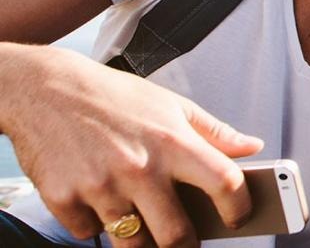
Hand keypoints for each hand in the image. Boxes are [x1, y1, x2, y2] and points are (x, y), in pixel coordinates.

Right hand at [2, 45, 261, 247]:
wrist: (44, 89)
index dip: (240, 208)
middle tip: (185, 238)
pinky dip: (96, 225)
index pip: (225, 184)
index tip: (239, 217)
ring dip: (141, 240)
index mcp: (173, 142)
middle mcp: (139, 168)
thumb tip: (253, 146)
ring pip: (133, 244)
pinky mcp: (64, 199)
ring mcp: (100, 187)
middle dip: (186, 244)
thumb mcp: (171, 104)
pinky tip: (98, 201)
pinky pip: (89, 234)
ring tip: (142, 220)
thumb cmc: (113, 97)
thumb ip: (215, 131)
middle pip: (177, 236)